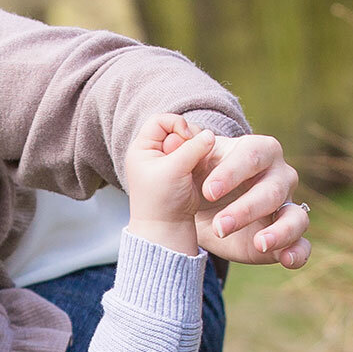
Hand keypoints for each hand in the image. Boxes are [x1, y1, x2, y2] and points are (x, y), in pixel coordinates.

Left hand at [122, 114, 220, 251]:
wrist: (167, 230)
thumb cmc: (162, 202)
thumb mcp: (174, 170)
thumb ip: (192, 148)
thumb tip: (210, 135)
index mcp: (142, 149)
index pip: (160, 120)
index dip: (176, 124)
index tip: (187, 138)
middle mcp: (154, 153)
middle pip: (177, 130)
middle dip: (190, 138)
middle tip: (196, 153)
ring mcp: (170, 162)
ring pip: (190, 143)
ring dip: (198, 149)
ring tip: (198, 164)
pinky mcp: (184, 172)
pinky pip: (196, 156)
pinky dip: (202, 159)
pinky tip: (204, 169)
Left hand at [192, 132, 310, 267]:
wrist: (201, 211)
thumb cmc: (200, 179)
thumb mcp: (189, 163)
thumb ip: (184, 150)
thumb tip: (175, 137)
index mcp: (258, 150)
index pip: (251, 156)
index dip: (232, 173)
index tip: (207, 192)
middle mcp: (280, 176)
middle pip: (272, 190)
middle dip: (246, 209)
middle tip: (220, 226)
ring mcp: (287, 206)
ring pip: (295, 217)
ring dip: (279, 232)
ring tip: (260, 243)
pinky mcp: (287, 236)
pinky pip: (303, 244)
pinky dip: (298, 252)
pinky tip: (286, 260)